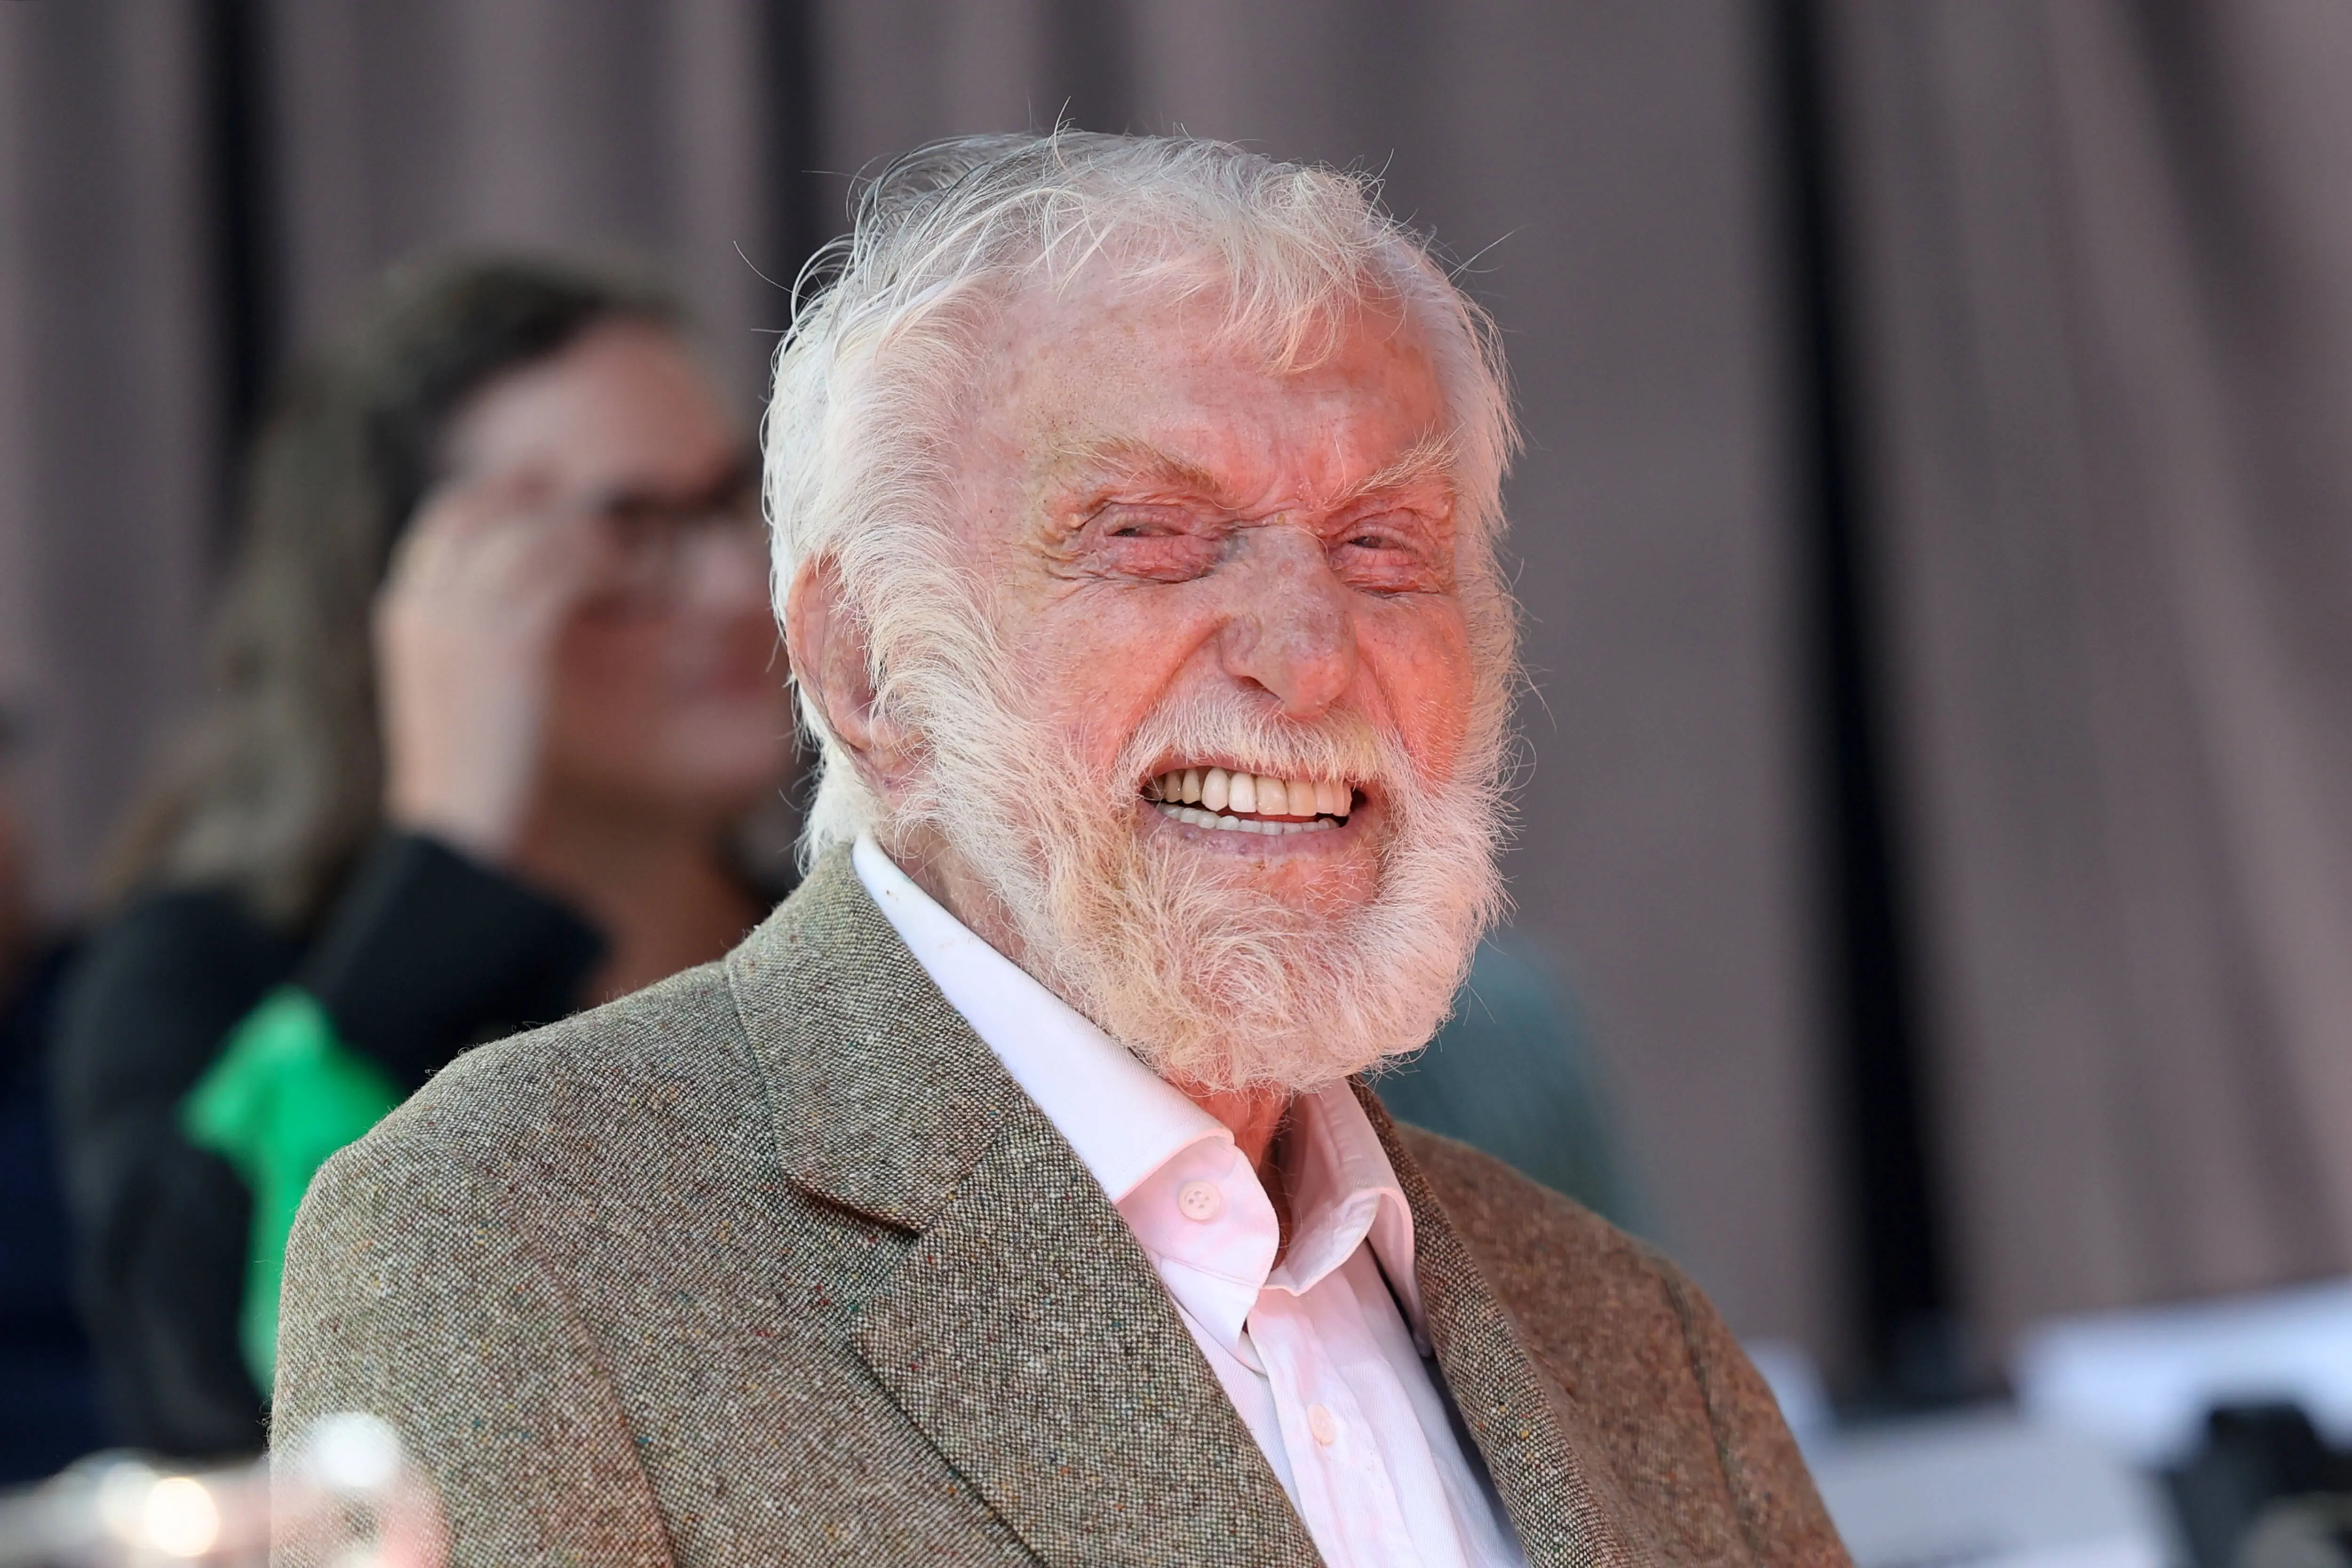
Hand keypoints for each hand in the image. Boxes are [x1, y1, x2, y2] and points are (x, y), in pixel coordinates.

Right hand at [374, 472, 614, 859]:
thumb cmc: (465, 771)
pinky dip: (607, 567)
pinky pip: (566, 571)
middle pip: (488, 507)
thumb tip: (518, 611)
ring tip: (628, 562)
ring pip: (535, 533)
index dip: (498, 494)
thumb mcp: (453, 689)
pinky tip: (635, 586)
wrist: (455, 823)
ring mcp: (465, 616)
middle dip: (546, 502)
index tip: (543, 492)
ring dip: (589, 538)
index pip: (446, 517)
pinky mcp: (511, 639)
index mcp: (404, 611)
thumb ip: (470, 638)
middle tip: (600, 516)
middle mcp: (427, 602)